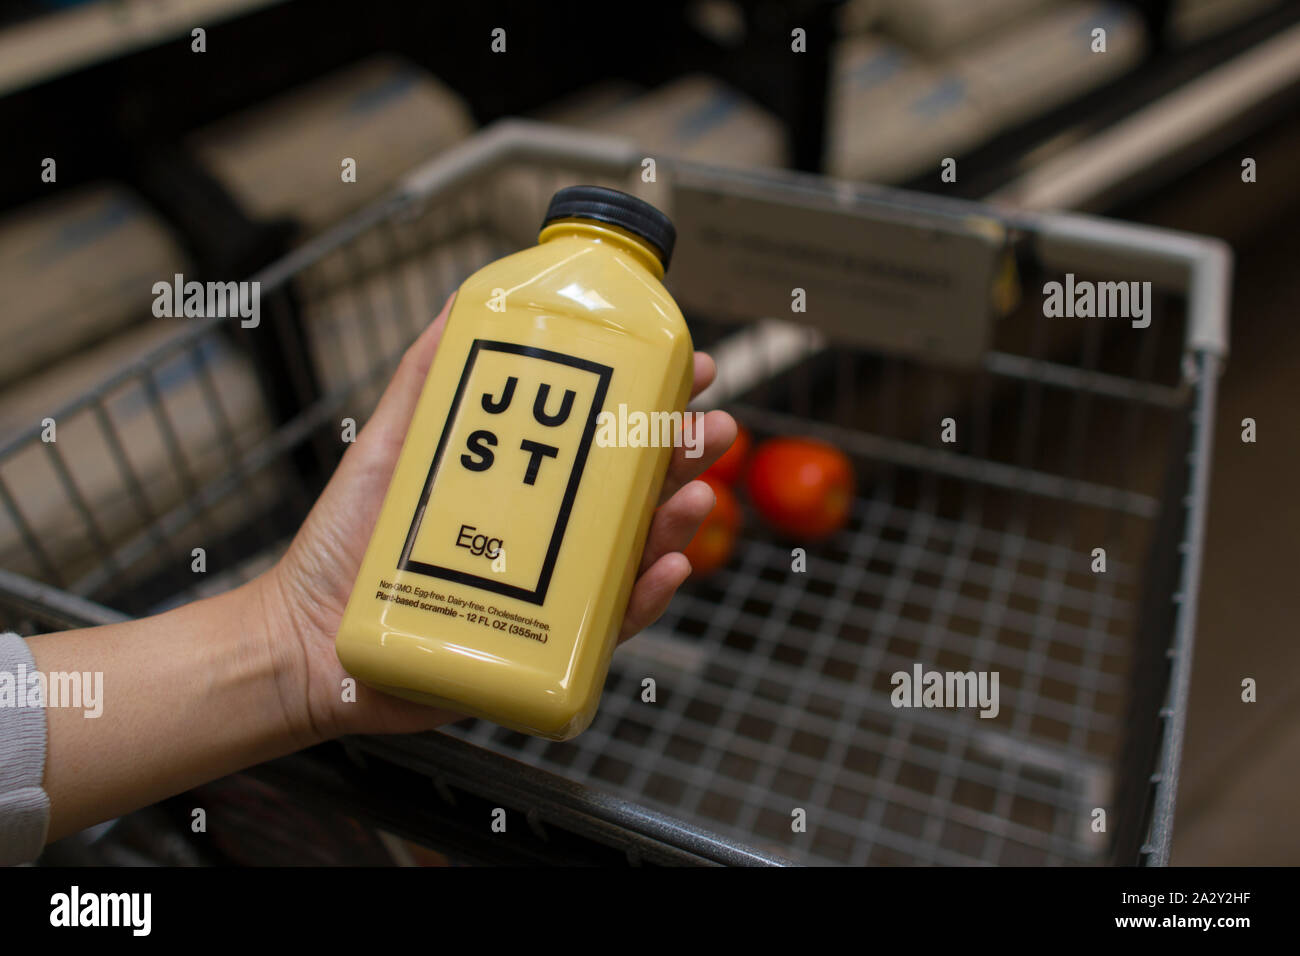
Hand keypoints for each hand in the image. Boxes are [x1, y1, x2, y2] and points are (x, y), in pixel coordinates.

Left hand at [258, 296, 736, 741]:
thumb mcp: (390, 445)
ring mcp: (547, 592)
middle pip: (633, 491)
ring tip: (693, 494)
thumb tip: (460, 300)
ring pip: (631, 553)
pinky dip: (643, 598)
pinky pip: (606, 626)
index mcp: (525, 484)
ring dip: (676, 520)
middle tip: (711, 430)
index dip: (652, 403)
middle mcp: (546, 535)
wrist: (307, 640)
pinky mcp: (539, 649)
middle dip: (681, 455)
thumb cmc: (345, 546)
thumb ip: (426, 378)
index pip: (603, 437)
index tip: (689, 369)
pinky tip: (663, 566)